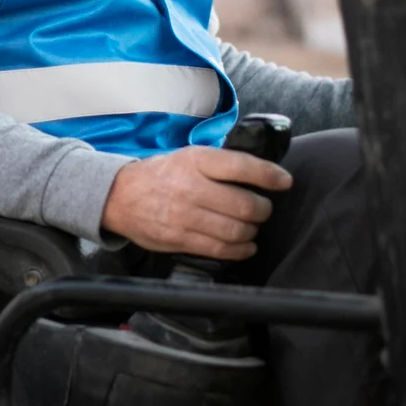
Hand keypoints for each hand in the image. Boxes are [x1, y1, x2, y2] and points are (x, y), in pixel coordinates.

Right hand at [99, 146, 293, 259]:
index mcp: (196, 161)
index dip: (270, 176)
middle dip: (263, 209)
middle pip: (245, 205)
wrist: (120, 196)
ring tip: (251, 227)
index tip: (285, 182)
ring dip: (252, 231)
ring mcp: (185, 216)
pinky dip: (241, 249)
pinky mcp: (181, 239)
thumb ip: (220, 164)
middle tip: (263, 208)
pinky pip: (221, 249)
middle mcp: (192, 187)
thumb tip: (261, 174)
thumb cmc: (162, 175)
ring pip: (236, 230)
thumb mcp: (189, 156)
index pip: (242, 167)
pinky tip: (245, 245)